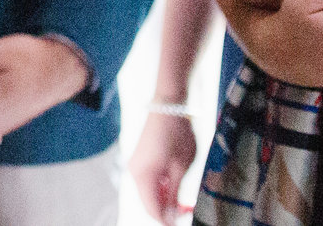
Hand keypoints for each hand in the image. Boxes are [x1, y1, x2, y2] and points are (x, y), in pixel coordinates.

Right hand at [127, 106, 197, 223]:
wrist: (168, 108)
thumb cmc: (176, 135)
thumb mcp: (180, 168)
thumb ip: (174, 193)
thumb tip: (170, 215)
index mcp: (143, 176)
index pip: (152, 210)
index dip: (167, 221)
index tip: (183, 222)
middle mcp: (134, 172)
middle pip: (149, 202)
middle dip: (167, 211)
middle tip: (187, 210)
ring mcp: (136, 165)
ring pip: (149, 193)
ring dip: (165, 199)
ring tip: (185, 198)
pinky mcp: (141, 160)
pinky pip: (149, 181)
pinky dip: (162, 188)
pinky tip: (176, 184)